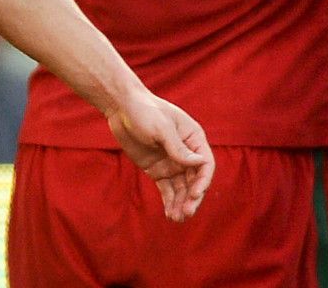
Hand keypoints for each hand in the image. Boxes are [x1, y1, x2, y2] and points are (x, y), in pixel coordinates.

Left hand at [106, 90, 214, 221]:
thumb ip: (178, 147)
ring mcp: (172, 163)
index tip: (194, 195)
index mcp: (193, 138)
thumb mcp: (161, 128)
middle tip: (186, 213)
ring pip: (182, 188)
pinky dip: (169, 201)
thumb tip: (199, 163)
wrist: (122, 108)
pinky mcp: (158, 170)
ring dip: (181, 203)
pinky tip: (169, 214)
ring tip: (177, 219)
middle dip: (192, 198)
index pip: (205, 164)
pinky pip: (167, 189)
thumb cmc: (145, 111)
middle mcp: (186, 152)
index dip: (202, 181)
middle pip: (195, 180)